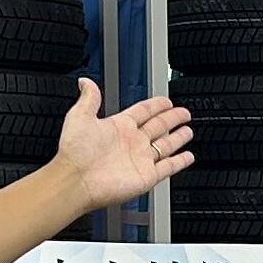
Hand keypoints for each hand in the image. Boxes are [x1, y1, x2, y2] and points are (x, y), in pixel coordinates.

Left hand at [60, 81, 190, 210]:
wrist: (76, 180)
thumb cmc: (75, 152)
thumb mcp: (80, 117)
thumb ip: (89, 98)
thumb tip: (85, 82)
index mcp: (119, 127)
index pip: (143, 112)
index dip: (156, 105)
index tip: (166, 101)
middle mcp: (132, 142)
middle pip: (158, 126)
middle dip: (172, 118)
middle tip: (183, 113)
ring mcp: (140, 159)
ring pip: (165, 146)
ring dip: (178, 138)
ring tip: (188, 132)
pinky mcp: (147, 176)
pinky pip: (168, 167)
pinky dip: (179, 162)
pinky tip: (187, 156)